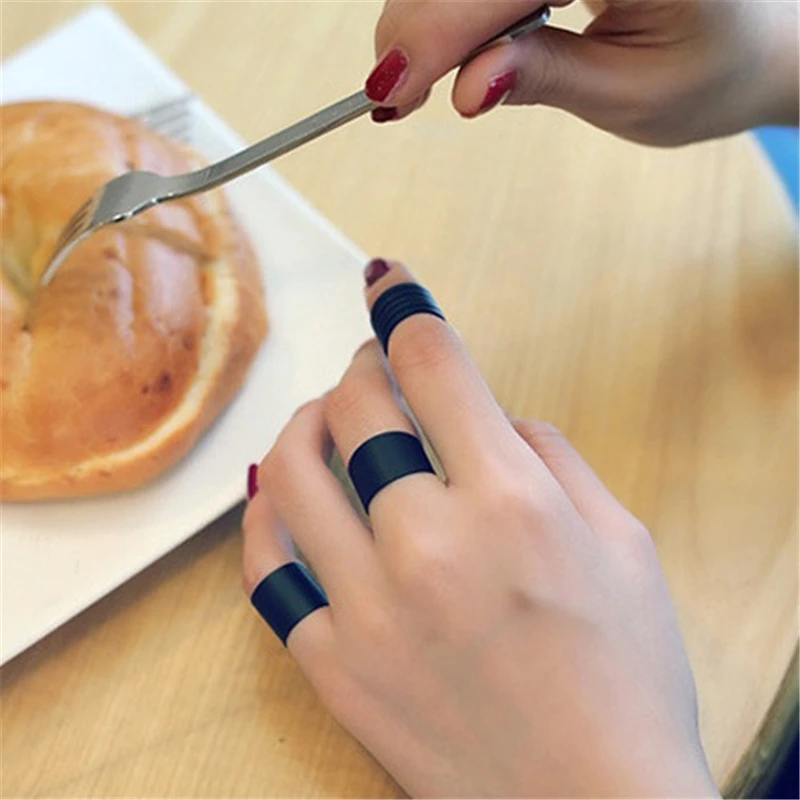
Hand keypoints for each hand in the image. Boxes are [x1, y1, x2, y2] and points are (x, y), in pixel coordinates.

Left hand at [242, 260, 718, 796]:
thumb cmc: (624, 677)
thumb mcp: (624, 543)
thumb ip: (551, 458)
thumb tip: (488, 416)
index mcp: (511, 504)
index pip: (434, 367)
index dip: (406, 308)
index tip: (389, 280)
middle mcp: (429, 544)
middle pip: (356, 406)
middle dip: (363, 367)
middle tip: (375, 370)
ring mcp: (367, 608)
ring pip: (290, 471)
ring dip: (304, 425)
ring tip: (324, 421)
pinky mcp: (331, 664)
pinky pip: (264, 568)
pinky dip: (263, 515)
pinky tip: (278, 496)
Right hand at [365, 0, 798, 144]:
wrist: (755, 39)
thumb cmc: (711, 70)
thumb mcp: (633, 92)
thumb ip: (548, 77)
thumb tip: (467, 88)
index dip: (441, 28)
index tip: (391, 88)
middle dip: (424, 18)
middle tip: (395, 89)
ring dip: (434, 9)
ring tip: (419, 71)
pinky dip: (458, 2)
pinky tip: (451, 37)